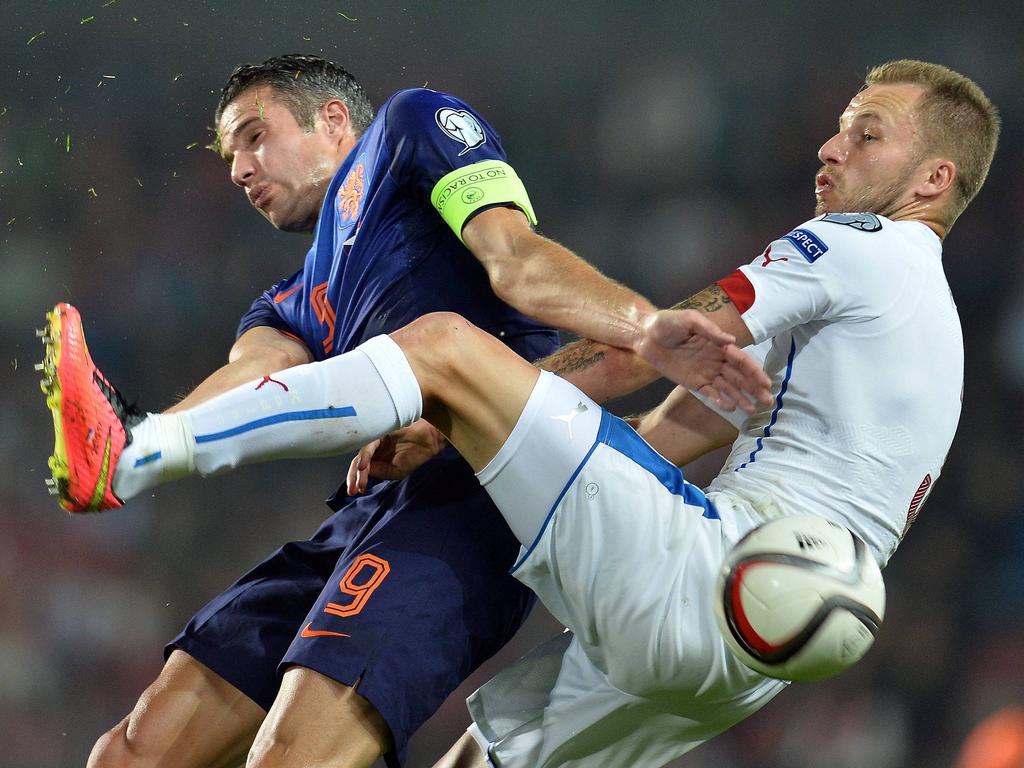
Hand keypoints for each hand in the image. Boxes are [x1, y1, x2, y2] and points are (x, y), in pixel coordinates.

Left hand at [346, 420, 448, 494]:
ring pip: (361, 456)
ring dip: (359, 471)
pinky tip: (364, 467)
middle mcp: (375, 450)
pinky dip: (365, 457)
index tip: (356, 491)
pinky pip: (369, 447)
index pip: (364, 470)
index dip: (359, 480)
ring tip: (360, 484)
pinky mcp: (380, 433)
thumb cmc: (416, 456)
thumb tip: (364, 472)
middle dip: (354, 477)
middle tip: (352, 491)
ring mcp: (377, 442)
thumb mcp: (396, 471)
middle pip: (358, 463)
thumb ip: (380, 472)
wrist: (429, 442)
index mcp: (379, 459)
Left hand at [634, 309, 771, 413]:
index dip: (754, 371)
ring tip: (752, 410)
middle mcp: (716, 359)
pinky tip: (730, 408)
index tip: (765, 382)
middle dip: (754, 388)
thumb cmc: (667, 322)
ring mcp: (706, 372)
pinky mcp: (693, 382)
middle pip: (739, 376)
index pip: (741, 359)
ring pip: (728, 387)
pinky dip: (720, 400)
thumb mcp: (689, 319)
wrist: (645, 335)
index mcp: (718, 344)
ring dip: (741, 398)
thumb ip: (709, 330)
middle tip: (767, 401)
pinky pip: (710, 393)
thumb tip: (731, 340)